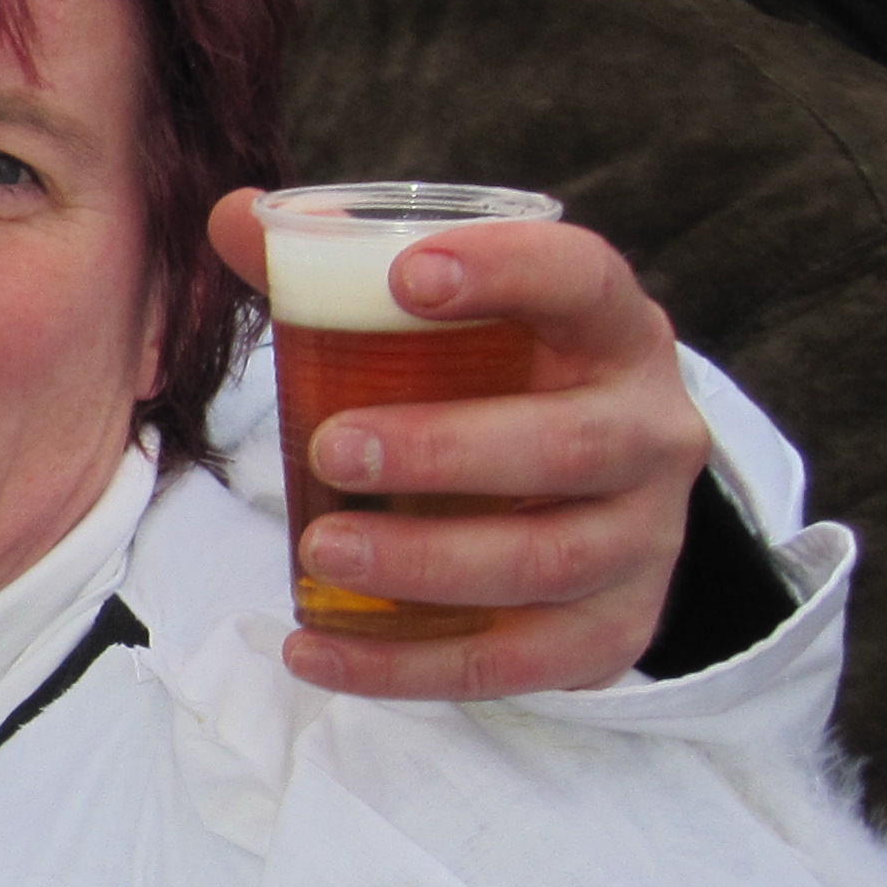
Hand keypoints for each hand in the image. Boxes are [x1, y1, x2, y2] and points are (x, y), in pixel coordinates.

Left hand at [211, 189, 710, 700]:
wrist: (594, 495)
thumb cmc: (500, 385)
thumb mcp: (446, 324)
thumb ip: (340, 270)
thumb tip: (235, 219)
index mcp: (611, 331)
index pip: (583, 281)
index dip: (505, 272)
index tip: (405, 277)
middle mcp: (651, 430)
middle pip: (571, 444)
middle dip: (447, 450)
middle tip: (330, 448)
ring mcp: (644, 539)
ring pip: (548, 560)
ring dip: (427, 561)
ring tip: (321, 551)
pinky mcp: (613, 631)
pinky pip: (517, 663)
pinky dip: (408, 668)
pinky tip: (314, 649)